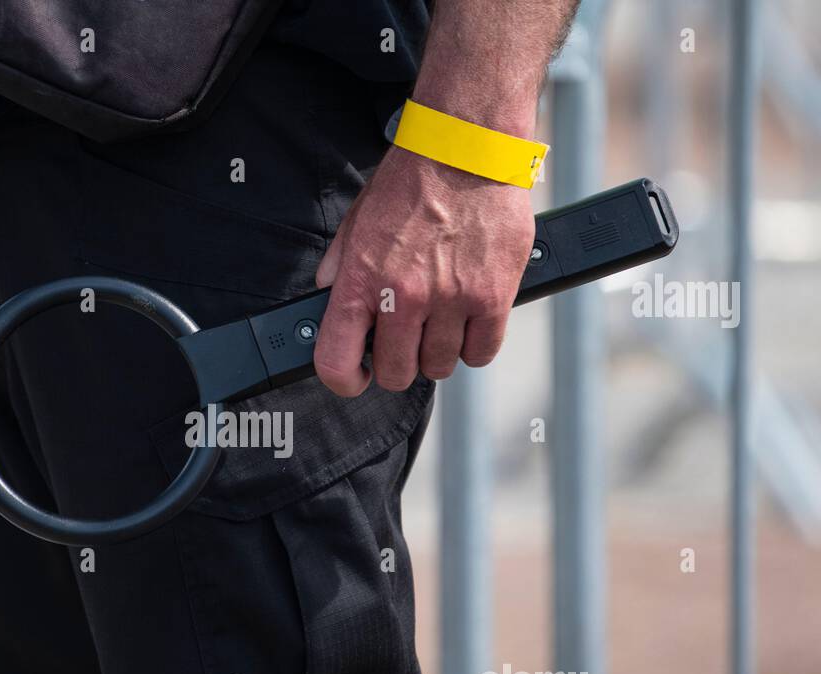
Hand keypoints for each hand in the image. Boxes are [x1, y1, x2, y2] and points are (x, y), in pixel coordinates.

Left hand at [313, 147, 536, 396]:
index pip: (336, 361)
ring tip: (440, 321)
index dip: (345, 380)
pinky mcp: (492, 296)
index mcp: (361, 280)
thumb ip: (340, 268)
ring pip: (439, 366)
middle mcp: (404, 295)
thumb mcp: (358, 221)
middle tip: (407, 340)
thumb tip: (328, 300)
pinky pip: (481, 352)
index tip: (356, 377)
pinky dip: (474, 345)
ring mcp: (450, 299)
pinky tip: (468, 321)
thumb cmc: (413, 180)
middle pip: (396, 374)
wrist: (466, 147)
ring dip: (437, 352)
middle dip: (398, 363)